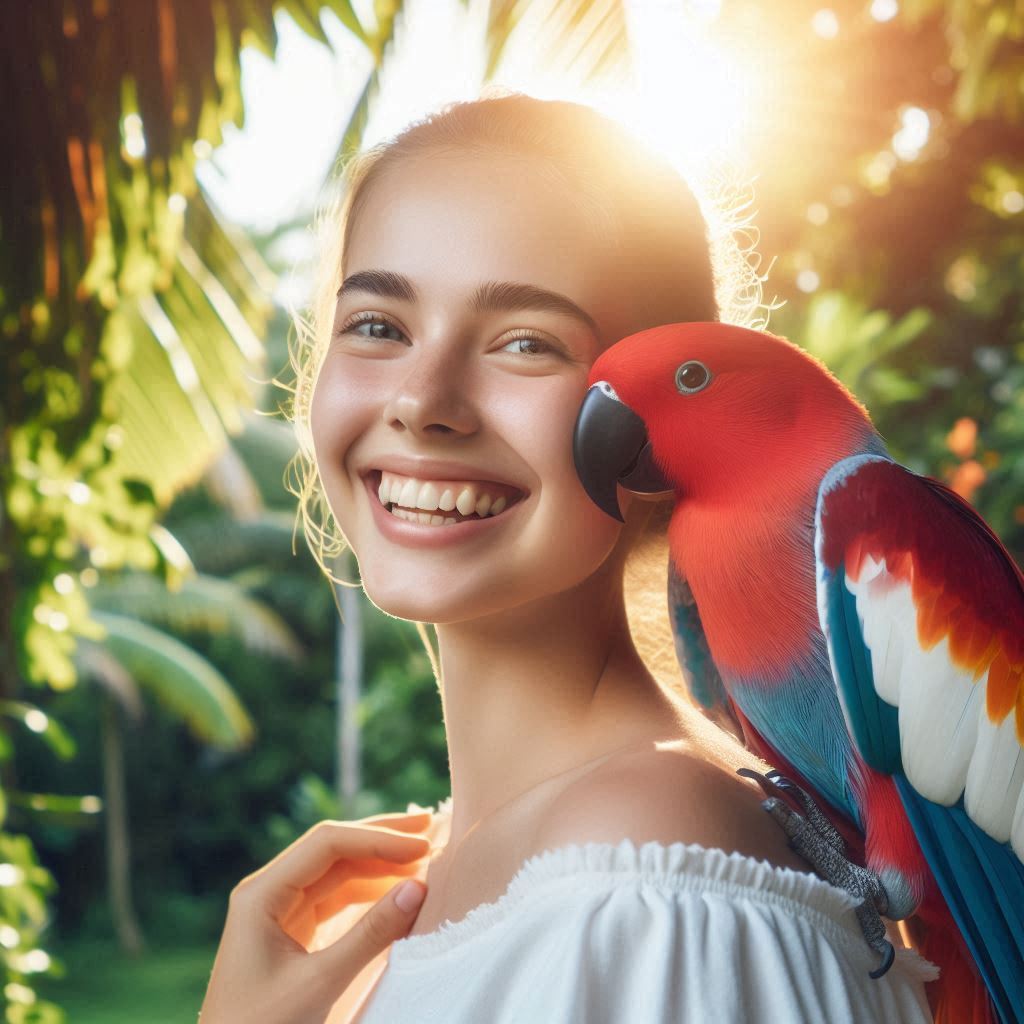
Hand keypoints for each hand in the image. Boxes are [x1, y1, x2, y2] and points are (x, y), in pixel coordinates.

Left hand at [200, 810, 431, 1023]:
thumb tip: (417, 887)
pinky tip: (394, 890)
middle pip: (332, 849)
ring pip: (336, 872)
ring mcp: (278, 912)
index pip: (327, 844)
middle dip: (379, 838)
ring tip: (420, 857)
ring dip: (377, 864)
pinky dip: (367, 892)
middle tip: (428, 826)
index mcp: (260, 894)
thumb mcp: (320, 983)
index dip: (377, 840)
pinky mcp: (291, 934)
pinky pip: (334, 899)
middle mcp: (267, 893)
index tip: (421, 845)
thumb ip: (370, 934)